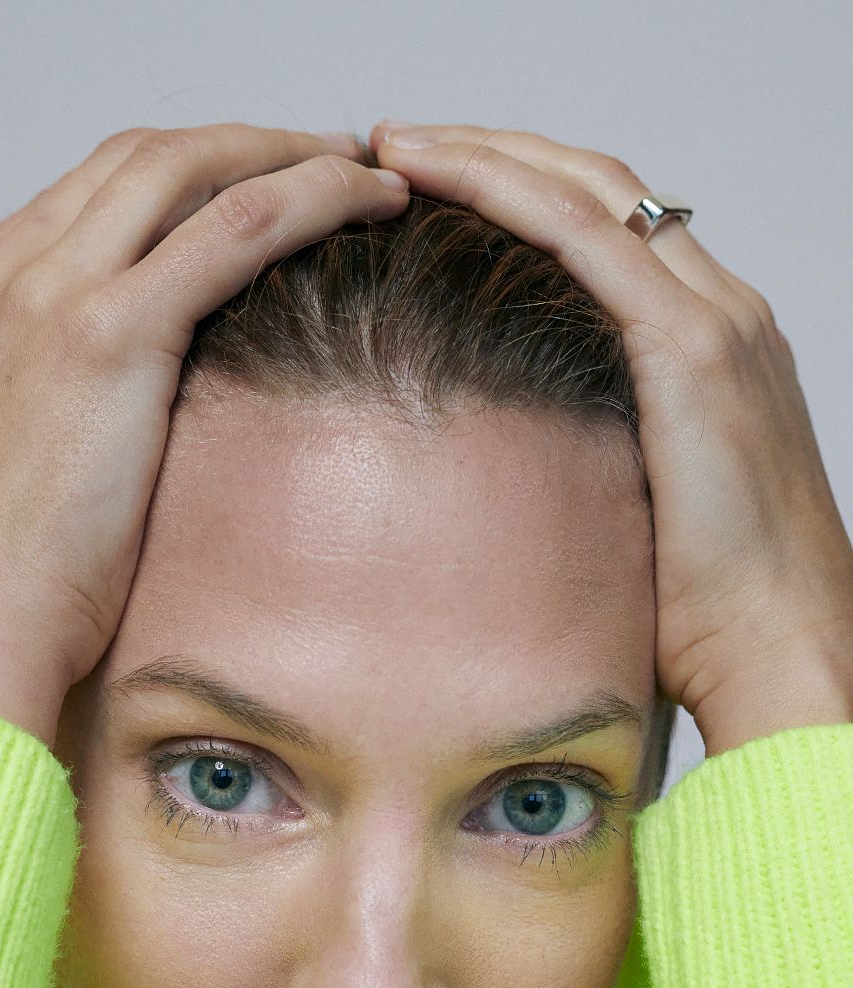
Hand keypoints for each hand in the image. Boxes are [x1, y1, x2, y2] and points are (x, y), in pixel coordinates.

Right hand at [0, 125, 408, 747]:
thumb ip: (41, 420)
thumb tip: (110, 443)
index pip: (85, 198)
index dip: (179, 183)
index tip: (246, 197)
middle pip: (138, 160)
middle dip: (241, 146)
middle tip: (322, 161)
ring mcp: (46, 293)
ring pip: (192, 171)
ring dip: (289, 154)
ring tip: (364, 174)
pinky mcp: (108, 334)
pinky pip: (236, 226)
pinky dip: (312, 196)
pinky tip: (367, 202)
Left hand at [369, 122, 852, 748]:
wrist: (783, 655)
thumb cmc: (707, 621)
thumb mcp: (631, 521)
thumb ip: (582, 470)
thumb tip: (493, 490)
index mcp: (709, 349)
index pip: (606, 232)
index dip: (517, 193)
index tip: (425, 189)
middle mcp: (722, 313)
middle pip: (595, 188)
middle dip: (490, 152)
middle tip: (391, 146)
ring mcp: (715, 321)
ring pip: (586, 191)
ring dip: (483, 155)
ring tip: (390, 144)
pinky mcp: (693, 351)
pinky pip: (586, 237)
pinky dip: (505, 192)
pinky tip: (434, 177)